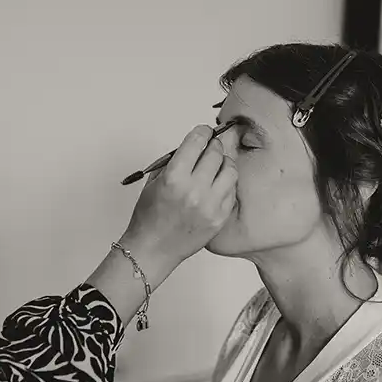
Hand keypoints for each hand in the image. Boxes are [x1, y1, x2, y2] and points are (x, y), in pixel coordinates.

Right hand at [120, 125, 237, 275]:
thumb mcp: (154, 182)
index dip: (202, 132)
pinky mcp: (220, 218)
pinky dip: (226, 184)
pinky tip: (216, 186)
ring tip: (216, 167)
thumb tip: (196, 145)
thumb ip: (176, 161)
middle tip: (210, 147)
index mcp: (174, 178)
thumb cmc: (149, 217)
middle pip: (216, 153)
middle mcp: (194, 191)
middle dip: (213, 145)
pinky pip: (232, 191)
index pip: (197, 142)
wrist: (153, 249)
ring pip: (230, 169)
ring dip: (223, 163)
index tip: (204, 132)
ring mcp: (210, 206)